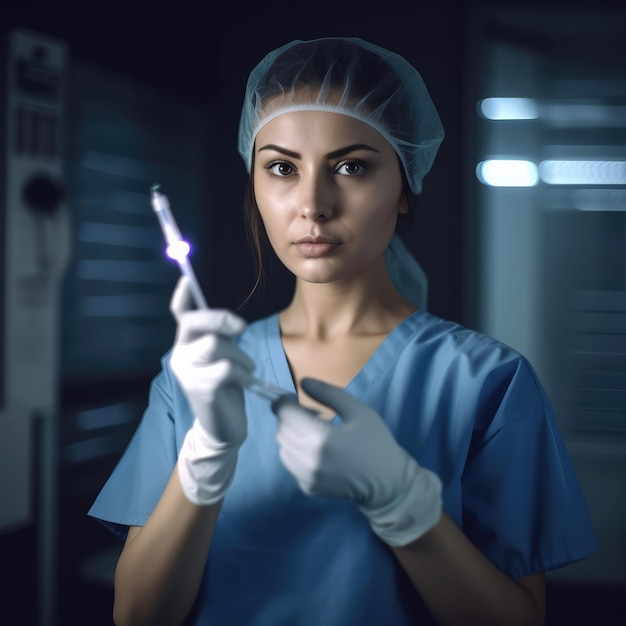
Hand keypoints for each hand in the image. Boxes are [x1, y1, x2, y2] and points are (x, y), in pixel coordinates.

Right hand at [169, 276, 254, 504]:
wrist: (223, 428)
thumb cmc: (225, 387)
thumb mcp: (222, 357)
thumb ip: (221, 338)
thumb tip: (230, 320)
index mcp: (186, 343)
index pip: (180, 314)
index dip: (183, 294)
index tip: (187, 277)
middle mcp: (180, 355)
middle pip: (194, 322)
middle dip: (219, 318)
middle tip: (240, 327)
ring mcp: (187, 372)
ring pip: (215, 345)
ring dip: (239, 355)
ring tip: (247, 368)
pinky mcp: (201, 388)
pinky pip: (227, 368)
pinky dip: (243, 372)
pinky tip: (245, 383)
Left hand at [272, 378, 441, 545]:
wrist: (387, 483)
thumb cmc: (375, 442)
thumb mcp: (358, 411)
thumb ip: (328, 393)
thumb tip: (303, 382)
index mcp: (320, 438)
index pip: (285, 413)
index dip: (284, 402)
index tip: (293, 398)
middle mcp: (307, 459)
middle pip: (281, 430)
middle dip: (290, 418)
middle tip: (311, 415)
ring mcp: (305, 476)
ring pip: (282, 447)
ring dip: (291, 435)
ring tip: (314, 433)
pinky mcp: (307, 487)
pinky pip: (290, 464)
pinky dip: (296, 452)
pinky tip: (316, 451)